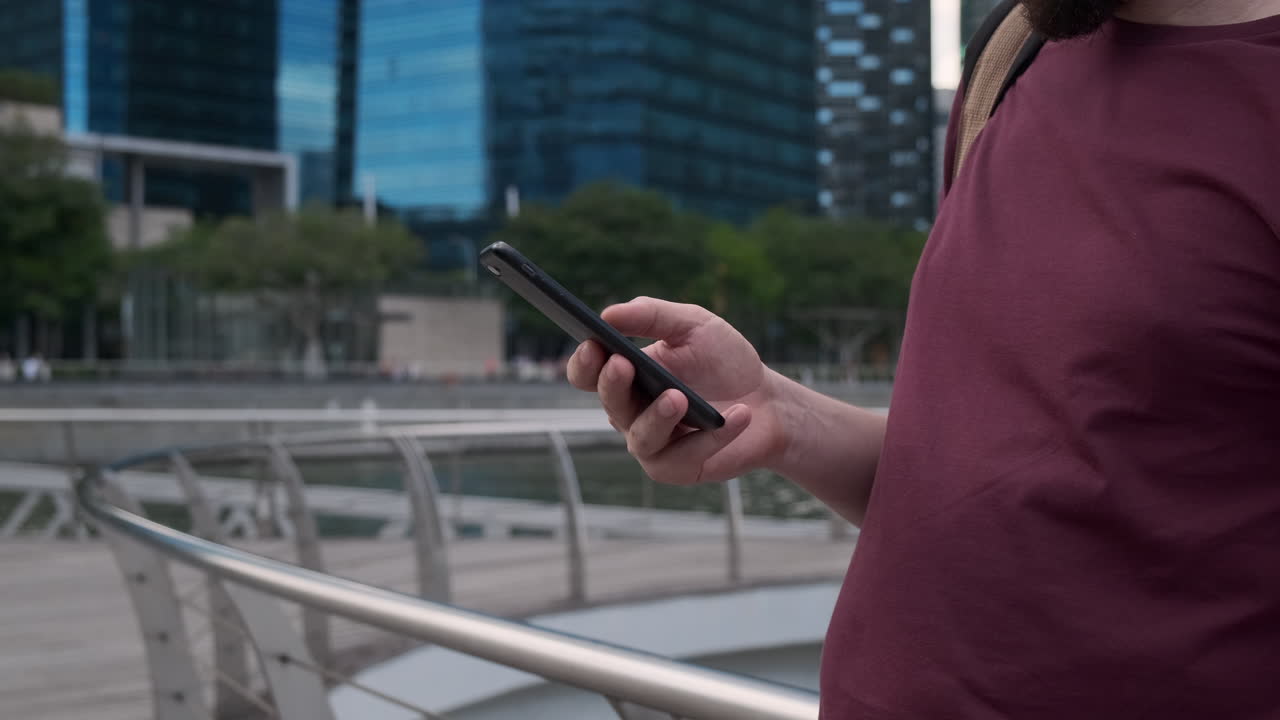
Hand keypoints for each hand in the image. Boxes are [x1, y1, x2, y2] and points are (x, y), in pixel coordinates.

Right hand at [566, 297, 788, 484]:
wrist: (767, 400)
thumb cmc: (723, 361)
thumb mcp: (693, 325)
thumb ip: (652, 315)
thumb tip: (609, 314)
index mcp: (625, 376)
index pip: (587, 374)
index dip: (584, 363)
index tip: (594, 344)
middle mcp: (630, 413)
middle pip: (609, 404)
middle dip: (613, 385)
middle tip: (624, 364)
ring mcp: (653, 444)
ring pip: (641, 438)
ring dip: (657, 418)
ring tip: (678, 398)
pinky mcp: (680, 468)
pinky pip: (685, 456)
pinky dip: (712, 437)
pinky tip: (738, 415)